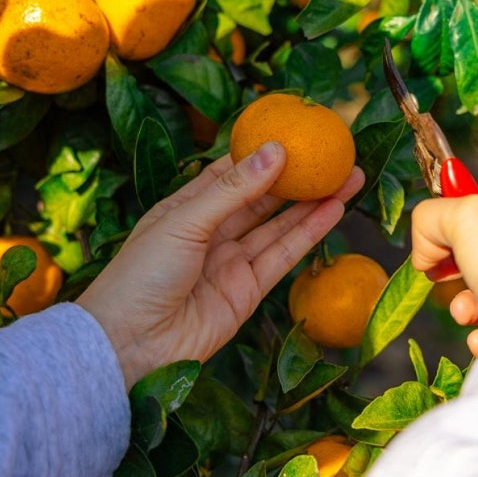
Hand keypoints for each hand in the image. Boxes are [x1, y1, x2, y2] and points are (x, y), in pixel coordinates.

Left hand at [77, 142, 364, 388]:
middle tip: (333, 153)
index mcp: (187, 208)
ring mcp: (231, 262)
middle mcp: (212, 232)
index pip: (230, 172)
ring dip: (314, 202)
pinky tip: (334, 210)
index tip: (294, 131)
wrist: (129, 345)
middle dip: (298, 176)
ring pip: (280, 225)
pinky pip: (284, 256)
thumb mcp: (183, 221)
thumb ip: (232, 190)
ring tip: (348, 176)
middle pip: (263, 198)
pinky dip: (310, 233)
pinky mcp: (248, 292)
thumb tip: (275, 152)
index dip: (262, 153)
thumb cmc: (140, 275)